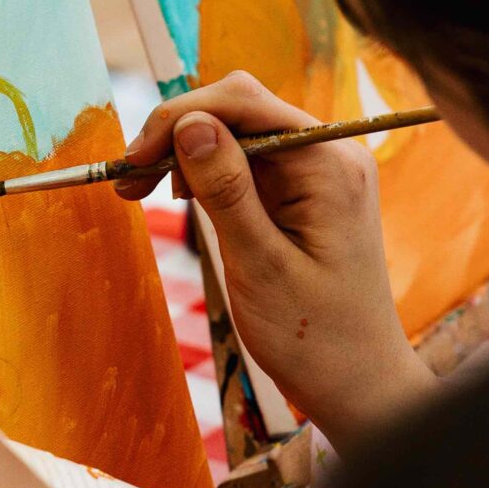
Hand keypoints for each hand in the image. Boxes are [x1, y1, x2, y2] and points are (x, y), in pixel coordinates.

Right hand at [113, 71, 432, 454]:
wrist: (358, 384)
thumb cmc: (313, 337)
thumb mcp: (260, 264)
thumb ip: (226, 189)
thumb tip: (190, 123)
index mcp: (328, 164)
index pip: (244, 103)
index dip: (179, 119)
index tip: (132, 162)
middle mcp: (332, 154)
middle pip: (242, 109)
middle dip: (179, 132)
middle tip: (130, 181)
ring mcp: (322, 172)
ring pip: (242, 133)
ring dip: (189, 152)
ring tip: (144, 192)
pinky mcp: (309, 193)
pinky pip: (252, 162)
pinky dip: (210, 173)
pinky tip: (181, 196)